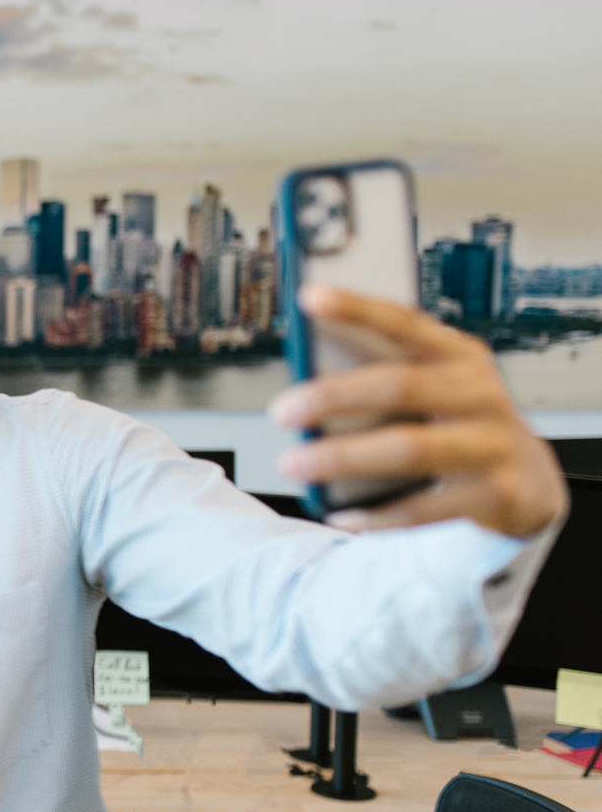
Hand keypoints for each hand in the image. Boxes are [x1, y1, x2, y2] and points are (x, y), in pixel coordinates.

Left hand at [269, 285, 567, 536]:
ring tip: (293, 463)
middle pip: (398, 386)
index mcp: (458, 355)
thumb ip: (386, 375)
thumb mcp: (436, 386)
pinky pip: (422, 507)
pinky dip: (375, 513)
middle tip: (282, 411)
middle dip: (333, 397)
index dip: (357, 309)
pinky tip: (338, 514)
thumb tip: (307, 382)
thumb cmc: (460, 422)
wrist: (529, 480)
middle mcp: (478, 392)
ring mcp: (490, 444)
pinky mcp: (495, 493)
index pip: (403, 323)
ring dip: (342, 457)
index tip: (309, 297)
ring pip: (407, 448)